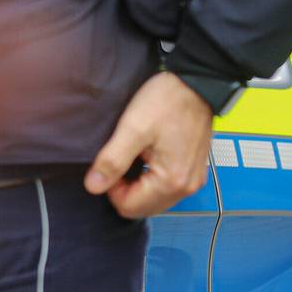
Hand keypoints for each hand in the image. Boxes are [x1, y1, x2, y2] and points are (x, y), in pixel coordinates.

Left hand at [83, 72, 213, 218]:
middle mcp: (187, 186)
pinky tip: (149, 158)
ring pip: (154, 200)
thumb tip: (93, 187)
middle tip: (125, 158)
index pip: (129, 207)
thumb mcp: (133, 128)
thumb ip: (112, 160)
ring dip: (139, 185)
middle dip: (127, 189)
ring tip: (137, 156)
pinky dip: (153, 180)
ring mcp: (193, 179)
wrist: (198, 83)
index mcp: (172, 181)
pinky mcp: (195, 170)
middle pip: (143, 208)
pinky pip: (167, 189)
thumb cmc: (168, 101)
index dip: (112, 187)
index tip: (115, 160)